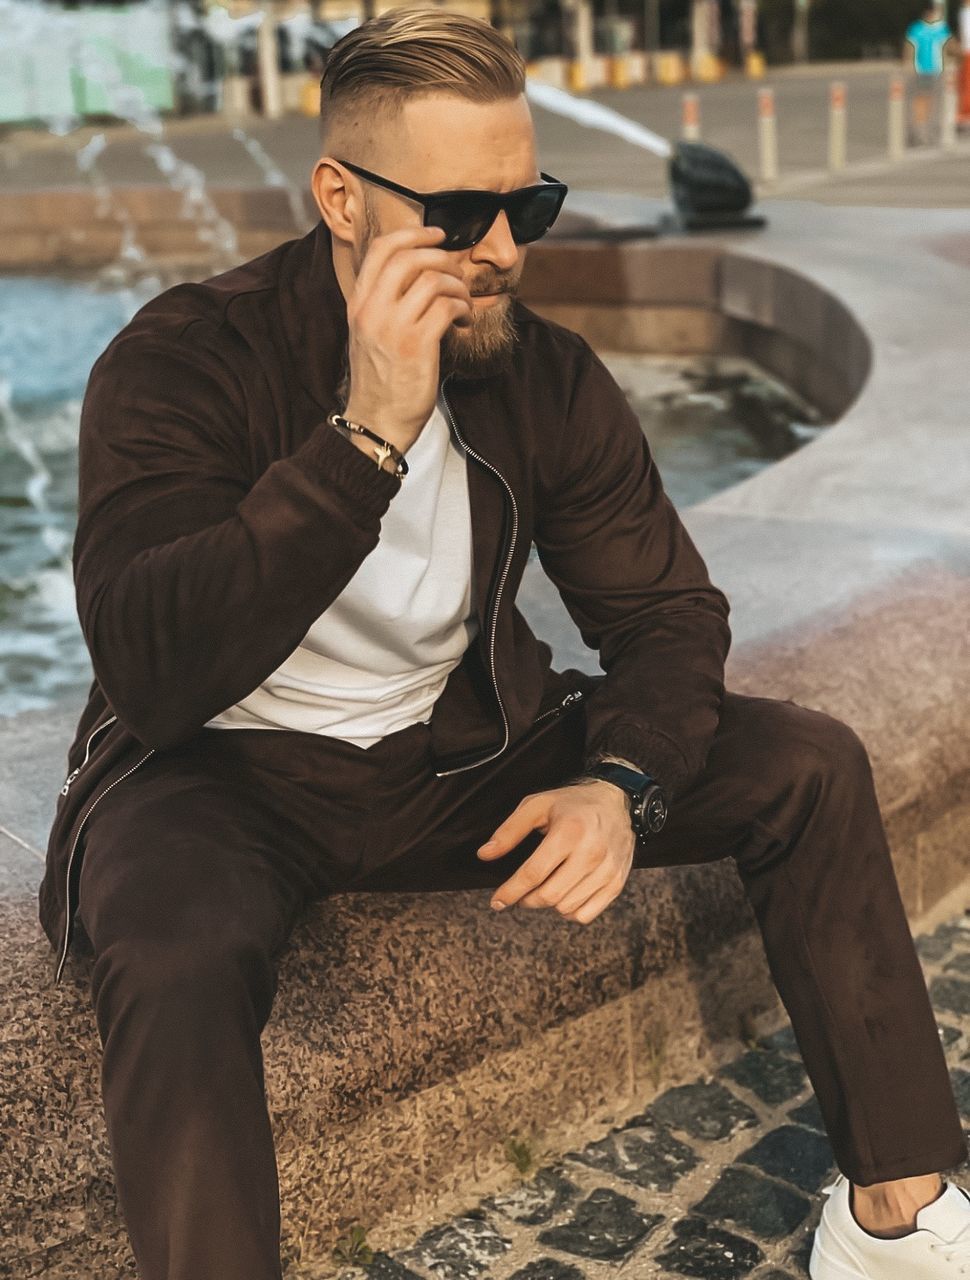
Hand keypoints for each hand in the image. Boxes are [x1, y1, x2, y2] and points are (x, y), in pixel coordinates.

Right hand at [342, 224, 472, 452]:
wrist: (376, 422)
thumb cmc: (380, 380)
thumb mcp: (369, 333)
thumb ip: (384, 302)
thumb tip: (419, 271)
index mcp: (359, 303)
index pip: (383, 249)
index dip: (414, 234)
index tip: (438, 235)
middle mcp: (372, 310)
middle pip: (411, 258)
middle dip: (443, 258)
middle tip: (457, 274)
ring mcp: (393, 327)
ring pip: (434, 281)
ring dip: (458, 288)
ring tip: (462, 305)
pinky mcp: (417, 346)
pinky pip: (447, 307)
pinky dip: (463, 310)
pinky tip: (463, 323)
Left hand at [477, 781, 636, 924]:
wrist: (615, 801)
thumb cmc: (572, 803)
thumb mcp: (537, 806)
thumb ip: (509, 831)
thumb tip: (485, 854)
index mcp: (569, 832)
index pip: (533, 874)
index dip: (510, 891)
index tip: (497, 901)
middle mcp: (591, 853)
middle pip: (549, 895)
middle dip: (526, 899)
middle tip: (521, 891)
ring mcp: (607, 870)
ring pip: (566, 908)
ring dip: (548, 904)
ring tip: (544, 887)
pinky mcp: (616, 882)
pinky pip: (586, 914)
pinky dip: (569, 912)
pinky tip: (564, 894)